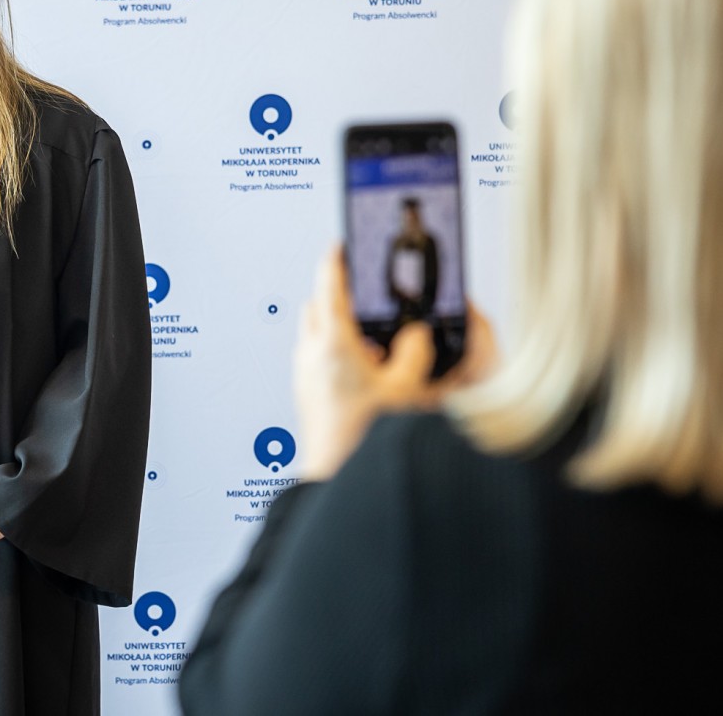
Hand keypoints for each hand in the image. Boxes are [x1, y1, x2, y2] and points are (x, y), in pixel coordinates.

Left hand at [294, 248, 496, 481]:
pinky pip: (317, 359)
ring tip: (372, 339)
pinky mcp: (306, 393)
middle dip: (337, 294)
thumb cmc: (362, 441)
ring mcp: (305, 375)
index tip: (342, 243)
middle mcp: (311, 355)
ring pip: (315, 334)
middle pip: (317, 306)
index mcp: (333, 344)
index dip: (337, 260)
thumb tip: (417, 336)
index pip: (330, 285)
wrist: (334, 478)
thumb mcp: (406, 390)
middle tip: (361, 291)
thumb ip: (414, 354)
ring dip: (338, 327)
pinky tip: (364, 373)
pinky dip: (336, 354)